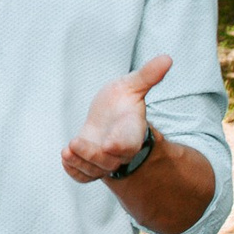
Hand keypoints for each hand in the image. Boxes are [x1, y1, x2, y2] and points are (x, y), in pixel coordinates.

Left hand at [64, 53, 170, 181]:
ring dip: (80, 163)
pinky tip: (66, 158)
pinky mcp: (89, 164)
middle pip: (109, 161)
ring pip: (95, 171)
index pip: (130, 143)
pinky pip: (83, 176)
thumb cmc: (122, 101)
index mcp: (132, 132)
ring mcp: (103, 159)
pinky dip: (74, 171)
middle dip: (92, 155)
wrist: (110, 117)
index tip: (111, 144)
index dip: (121, 144)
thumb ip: (147, 75)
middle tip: (74, 143)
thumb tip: (167, 58)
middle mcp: (119, 150)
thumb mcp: (132, 85)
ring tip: (66, 152)